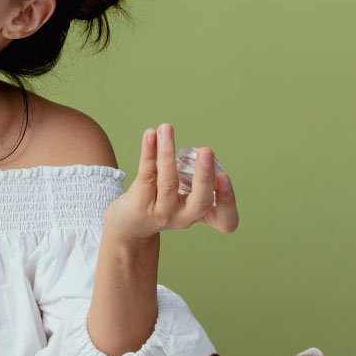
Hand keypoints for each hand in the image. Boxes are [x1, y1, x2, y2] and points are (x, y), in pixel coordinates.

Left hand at [104, 123, 238, 242]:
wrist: (127, 226)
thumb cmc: (160, 204)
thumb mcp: (183, 198)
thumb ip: (195, 181)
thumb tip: (203, 153)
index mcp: (200, 215)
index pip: (225, 220)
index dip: (228, 200)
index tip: (224, 175)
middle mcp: (183, 217)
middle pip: (200, 202)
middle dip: (205, 175)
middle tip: (207, 150)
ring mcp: (161, 213)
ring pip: (168, 182)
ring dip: (167, 152)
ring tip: (166, 129)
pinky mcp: (140, 205)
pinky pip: (146, 174)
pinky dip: (149, 151)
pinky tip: (150, 135)